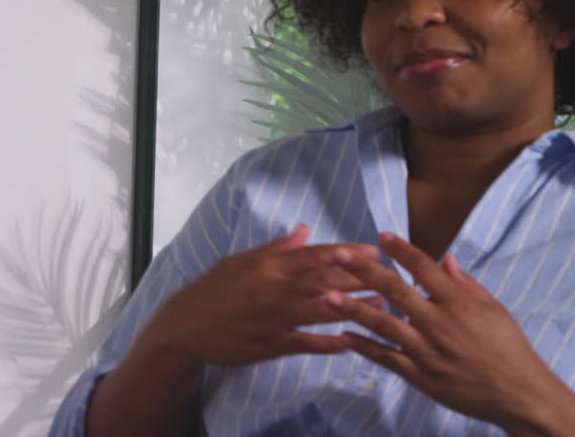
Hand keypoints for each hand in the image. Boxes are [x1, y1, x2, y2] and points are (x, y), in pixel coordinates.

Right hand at [140, 224, 381, 367]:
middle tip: (388, 275)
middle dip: (358, 277)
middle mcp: (274, 289)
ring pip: (321, 311)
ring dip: (354, 308)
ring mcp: (274, 318)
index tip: (372, 250)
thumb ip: (276, 247)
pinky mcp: (270, 344)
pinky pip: (306, 343)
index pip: (312, 255)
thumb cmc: (214, 289)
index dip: (344, 252)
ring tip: (383, 306)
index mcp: (267, 265)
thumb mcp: (241, 260)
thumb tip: (304, 229)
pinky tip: (351, 341)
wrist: (186, 325)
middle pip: (324, 281)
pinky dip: (329, 343)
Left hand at [325, 232, 574, 434]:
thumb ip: (465, 284)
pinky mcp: (420, 376)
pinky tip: (344, 337)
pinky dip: (364, 347)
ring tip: (329, 295)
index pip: (424, 268)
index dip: (401, 250)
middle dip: (365, 271)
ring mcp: (427, 351)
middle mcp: (439, 323)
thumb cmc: (508, 348)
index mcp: (459, 302)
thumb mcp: (494, 309)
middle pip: (396, 291)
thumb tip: (444, 258)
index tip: (381, 236)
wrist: (519, 394)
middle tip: (339, 255)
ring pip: (384, 325)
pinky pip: (386, 358)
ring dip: (354, 309)